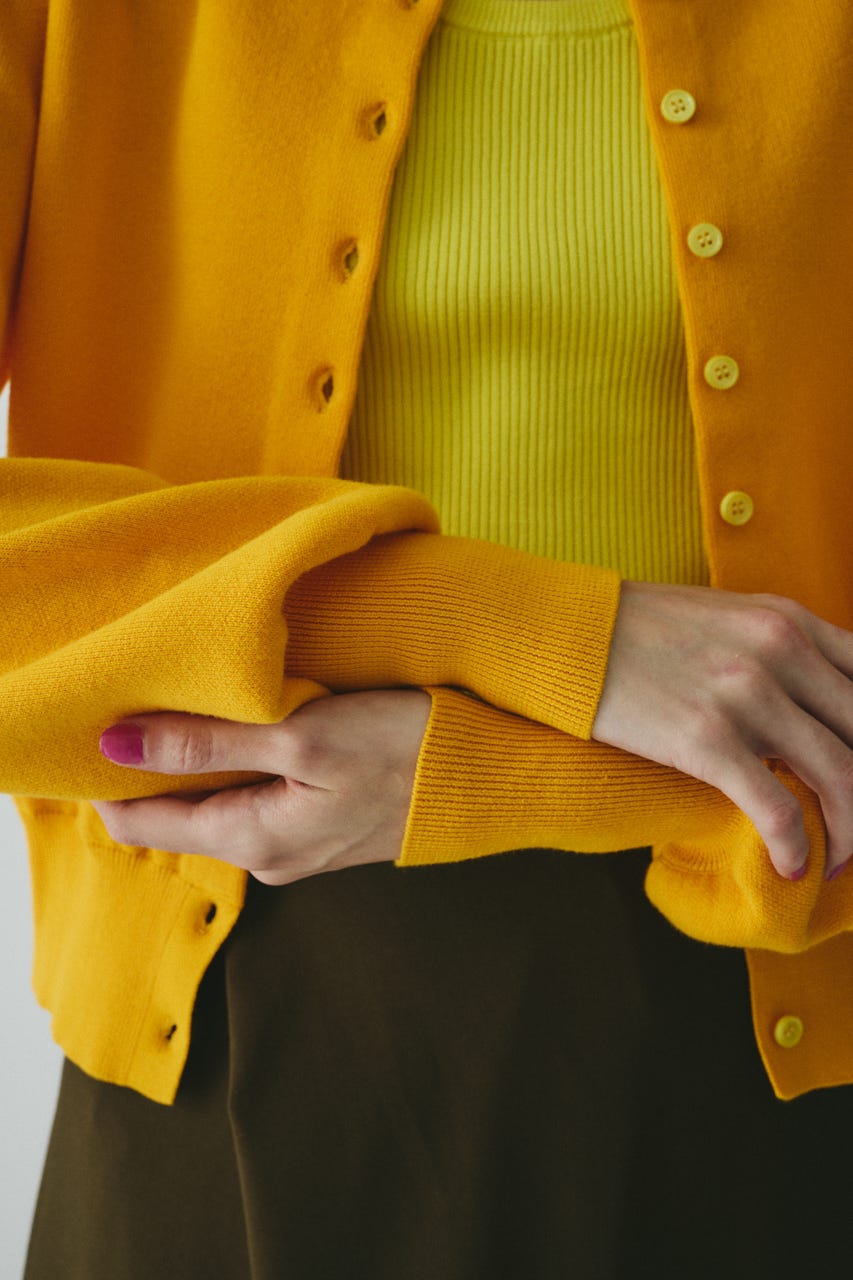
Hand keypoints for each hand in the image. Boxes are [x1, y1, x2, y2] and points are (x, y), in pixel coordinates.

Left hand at [92, 690, 430, 884]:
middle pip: (176, 812)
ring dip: (199, 754)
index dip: (107, 776)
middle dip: (150, 760)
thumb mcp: (301, 737)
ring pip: (217, 798)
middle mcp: (269, 853)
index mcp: (254, 840)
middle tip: (144, 693)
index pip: (140, 824)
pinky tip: (250, 718)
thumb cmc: (406, 751)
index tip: (97, 721)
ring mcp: (299, 841)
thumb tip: (114, 745)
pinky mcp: (326, 820)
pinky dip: (240, 757)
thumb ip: (206, 744)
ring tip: (194, 696)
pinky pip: (256, 793)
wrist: (497, 773)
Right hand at [592, 582, 852, 881]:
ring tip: (837, 860)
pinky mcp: (705, 737)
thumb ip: (777, 651)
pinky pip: (777, 806)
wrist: (564, 634)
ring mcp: (745, 693)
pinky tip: (791, 866)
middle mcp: (780, 649)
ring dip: (849, 832)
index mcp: (789, 621)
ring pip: (841, 776)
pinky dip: (796, 846)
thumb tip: (810, 705)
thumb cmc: (635, 631)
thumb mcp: (725, 618)